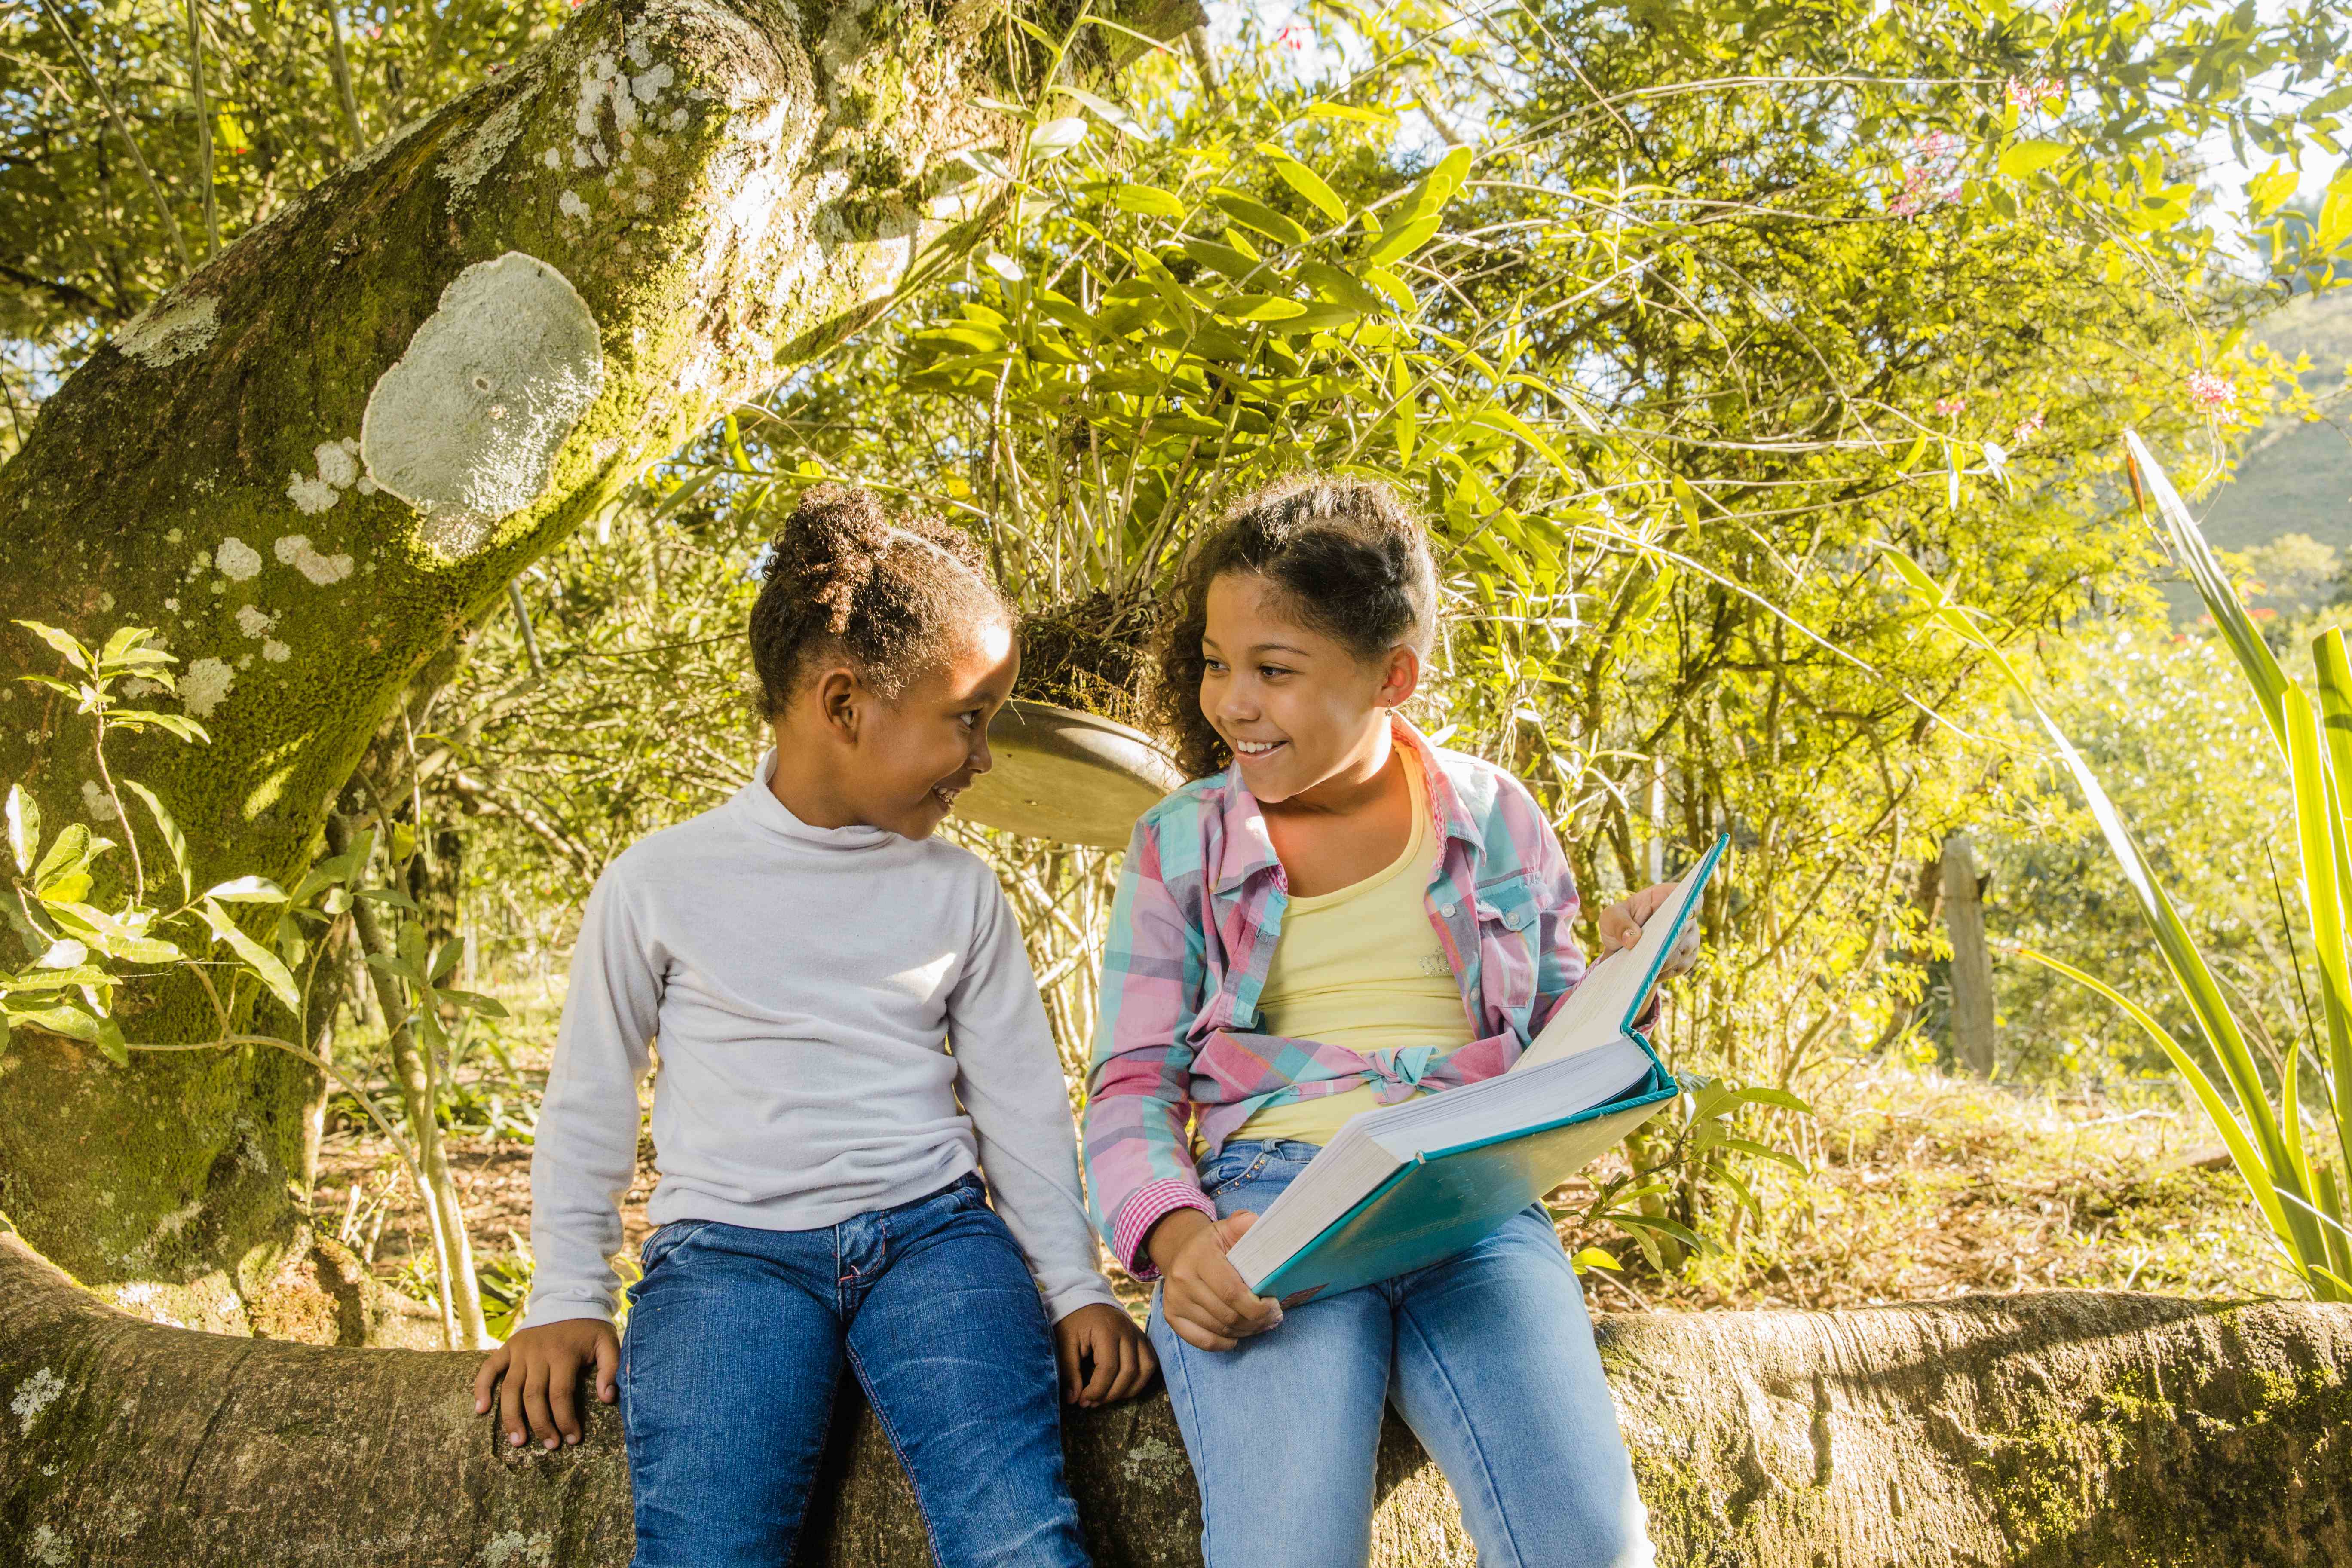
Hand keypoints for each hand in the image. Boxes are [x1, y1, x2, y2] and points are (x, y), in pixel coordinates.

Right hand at [472, 1318, 619, 1450]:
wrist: (569, 1298)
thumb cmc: (590, 1327)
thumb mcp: (608, 1342)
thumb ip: (611, 1368)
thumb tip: (607, 1398)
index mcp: (563, 1354)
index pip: (561, 1395)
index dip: (566, 1420)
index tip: (572, 1439)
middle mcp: (538, 1354)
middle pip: (534, 1397)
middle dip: (541, 1425)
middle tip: (550, 1445)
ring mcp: (520, 1350)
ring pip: (510, 1389)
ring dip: (511, 1418)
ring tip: (518, 1441)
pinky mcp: (508, 1347)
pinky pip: (489, 1368)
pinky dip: (481, 1387)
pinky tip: (480, 1410)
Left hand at [1054, 1301, 1157, 1406]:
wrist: (1086, 1299)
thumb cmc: (1073, 1321)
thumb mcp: (1064, 1342)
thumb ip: (1069, 1371)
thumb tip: (1074, 1399)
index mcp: (1107, 1330)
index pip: (1108, 1368)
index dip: (1096, 1390)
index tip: (1082, 1400)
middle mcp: (1128, 1331)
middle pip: (1129, 1371)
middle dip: (1110, 1394)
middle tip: (1092, 1402)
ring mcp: (1138, 1334)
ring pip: (1145, 1369)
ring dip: (1128, 1390)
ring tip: (1107, 1397)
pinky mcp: (1143, 1339)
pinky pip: (1151, 1364)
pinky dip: (1140, 1380)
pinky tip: (1122, 1388)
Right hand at [1145, 1207, 1282, 1351]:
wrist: (1180, 1250)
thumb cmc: (1213, 1243)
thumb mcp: (1228, 1228)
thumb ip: (1244, 1224)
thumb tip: (1256, 1223)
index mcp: (1200, 1256)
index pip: (1232, 1292)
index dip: (1257, 1306)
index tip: (1274, 1306)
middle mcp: (1182, 1279)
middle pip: (1227, 1315)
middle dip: (1255, 1321)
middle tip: (1272, 1318)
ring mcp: (1174, 1300)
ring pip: (1218, 1330)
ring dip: (1244, 1332)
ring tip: (1259, 1324)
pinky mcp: (1171, 1316)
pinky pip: (1202, 1341)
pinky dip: (1224, 1343)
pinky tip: (1238, 1336)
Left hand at [1597, 882, 1699, 976]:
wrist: (1620, 949)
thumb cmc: (1618, 924)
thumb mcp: (1609, 918)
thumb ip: (1618, 923)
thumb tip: (1633, 938)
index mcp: (1665, 897)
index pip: (1688, 895)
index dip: (1691, 903)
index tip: (1686, 912)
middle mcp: (1682, 916)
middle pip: (1686, 926)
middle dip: (1669, 939)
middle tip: (1652, 951)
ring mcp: (1687, 937)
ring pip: (1685, 949)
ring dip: (1667, 959)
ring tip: (1647, 967)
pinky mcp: (1685, 957)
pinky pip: (1681, 966)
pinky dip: (1667, 972)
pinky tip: (1651, 974)